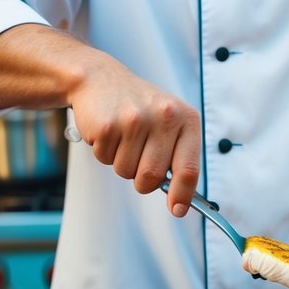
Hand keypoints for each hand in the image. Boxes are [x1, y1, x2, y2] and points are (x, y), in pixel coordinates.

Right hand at [70, 58, 200, 215]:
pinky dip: (104, 151)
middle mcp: (164, 117)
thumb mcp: (168, 123)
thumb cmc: (139, 108)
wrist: (100, 78)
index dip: (183, 195)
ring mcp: (135, 120)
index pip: (188, 168)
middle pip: (153, 177)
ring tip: (123, 137)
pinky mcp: (108, 125)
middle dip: (142, 178)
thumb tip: (179, 202)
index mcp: (185, 118)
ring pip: (127, 172)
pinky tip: (108, 130)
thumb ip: (177, 158)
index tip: (177, 209)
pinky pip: (105, 160)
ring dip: (121, 162)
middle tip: (137, 156)